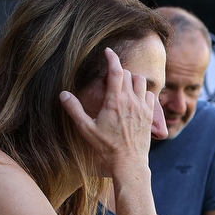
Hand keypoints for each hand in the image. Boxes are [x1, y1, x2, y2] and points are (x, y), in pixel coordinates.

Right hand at [59, 47, 155, 178]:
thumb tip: (63, 94)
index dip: (111, 58)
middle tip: (109, 82)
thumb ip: (74, 109)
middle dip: (118, 73)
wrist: (129, 163)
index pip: (115, 71)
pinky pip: (150, 95)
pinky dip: (143, 92)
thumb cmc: (106, 148)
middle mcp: (131, 101)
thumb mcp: (86, 129)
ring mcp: (143, 107)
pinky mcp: (150, 115)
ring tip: (123, 88)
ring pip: (141, 81)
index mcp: (115, 101)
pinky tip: (136, 99)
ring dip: (132, 80)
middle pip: (127, 74)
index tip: (107, 51)